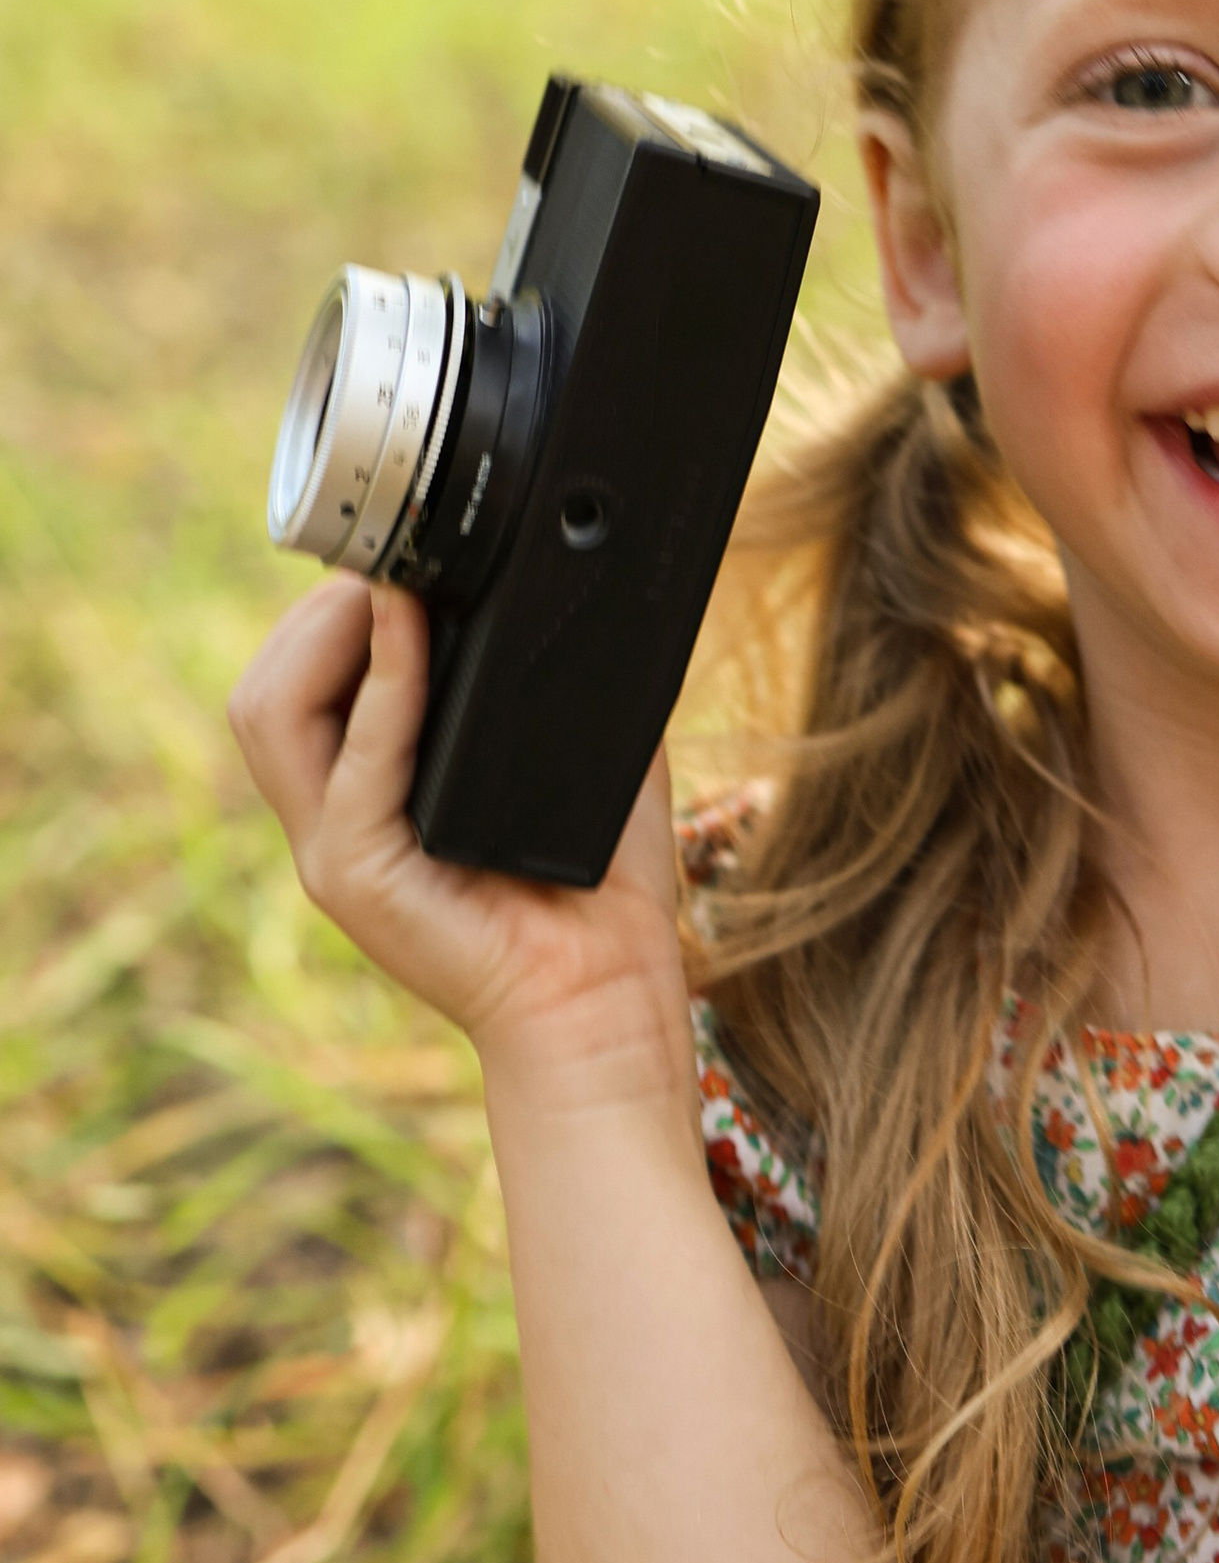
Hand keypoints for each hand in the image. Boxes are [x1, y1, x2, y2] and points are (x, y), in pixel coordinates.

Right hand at [228, 575, 694, 1111]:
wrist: (609, 1002)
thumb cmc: (603, 893)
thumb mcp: (580, 759)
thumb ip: (558, 680)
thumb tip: (582, 587)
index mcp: (367, 798)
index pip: (299, 684)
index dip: (332, 615)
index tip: (396, 559)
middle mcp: (334, 825)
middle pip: (266, 689)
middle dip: (318, 610)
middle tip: (393, 563)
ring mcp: (334, 855)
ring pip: (271, 713)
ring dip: (331, 633)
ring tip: (392, 584)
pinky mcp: (358, 878)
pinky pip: (351, 764)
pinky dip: (381, 687)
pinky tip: (411, 631)